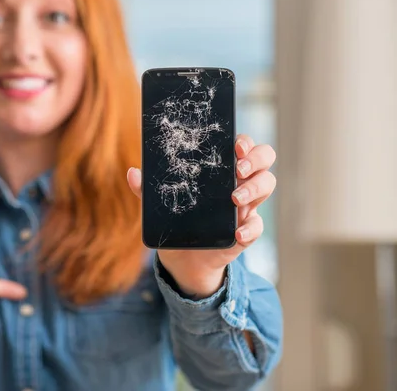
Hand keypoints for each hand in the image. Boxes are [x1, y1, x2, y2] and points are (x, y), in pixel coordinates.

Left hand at [128, 134, 276, 297]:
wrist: (182, 257)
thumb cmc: (176, 218)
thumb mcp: (160, 203)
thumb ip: (147, 188)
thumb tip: (133, 173)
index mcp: (220, 168)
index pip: (241, 145)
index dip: (244, 141)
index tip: (235, 146)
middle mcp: (238, 181)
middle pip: (264, 158)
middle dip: (256, 159)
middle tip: (239, 168)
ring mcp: (246, 205)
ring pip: (267, 184)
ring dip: (254, 188)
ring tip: (234, 199)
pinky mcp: (246, 230)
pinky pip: (258, 225)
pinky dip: (250, 228)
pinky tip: (237, 233)